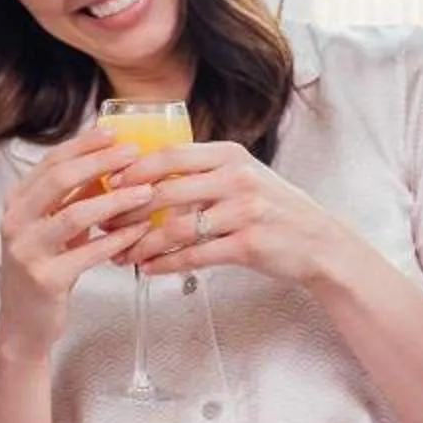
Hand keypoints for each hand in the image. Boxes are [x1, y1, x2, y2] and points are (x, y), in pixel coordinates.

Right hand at [0, 128, 160, 347]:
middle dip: (100, 162)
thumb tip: (112, 165)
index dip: (83, 145)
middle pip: (58, 179)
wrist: (24, 325)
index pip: (50, 162)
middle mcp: (14, 222)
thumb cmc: (46, 269)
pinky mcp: (45, 279)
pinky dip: (117, 239)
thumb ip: (76, 198)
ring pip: (74, 214)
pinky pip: (87, 253)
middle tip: (134, 154)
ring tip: (146, 192)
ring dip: (115, 201)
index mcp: (16, 203)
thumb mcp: (56, 228)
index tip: (114, 133)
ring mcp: (26, 251)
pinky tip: (141, 231)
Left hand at [120, 142, 355, 286]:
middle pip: (167, 191)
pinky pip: (196, 255)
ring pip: (177, 228)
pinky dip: (167, 263)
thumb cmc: (272, 209)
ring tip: (121, 253)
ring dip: (143, 243)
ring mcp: (244, 211)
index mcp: (229, 154)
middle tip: (103, 224)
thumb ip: (201, 172)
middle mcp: (236, 177)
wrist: (318, 241)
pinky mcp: (248, 244)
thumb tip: (143, 177)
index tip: (107, 184)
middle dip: (128, 210)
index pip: (170, 155)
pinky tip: (148, 268)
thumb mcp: (241, 176)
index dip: (133, 169)